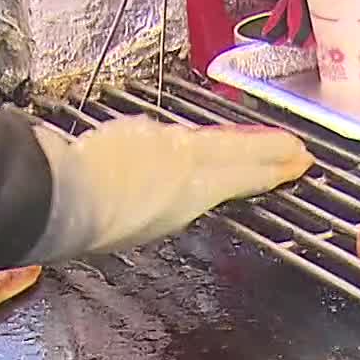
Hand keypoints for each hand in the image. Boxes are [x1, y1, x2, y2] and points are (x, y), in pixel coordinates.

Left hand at [23, 117, 313, 261]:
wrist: (62, 191)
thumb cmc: (102, 225)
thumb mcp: (153, 228)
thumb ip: (176, 206)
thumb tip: (180, 196)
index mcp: (195, 186)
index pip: (245, 173)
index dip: (274, 168)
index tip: (298, 163)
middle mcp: (184, 155)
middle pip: (238, 146)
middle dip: (270, 145)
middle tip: (295, 145)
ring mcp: (160, 138)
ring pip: (207, 139)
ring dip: (234, 142)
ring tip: (255, 144)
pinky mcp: (135, 130)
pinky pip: (173, 136)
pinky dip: (190, 143)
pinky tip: (188, 148)